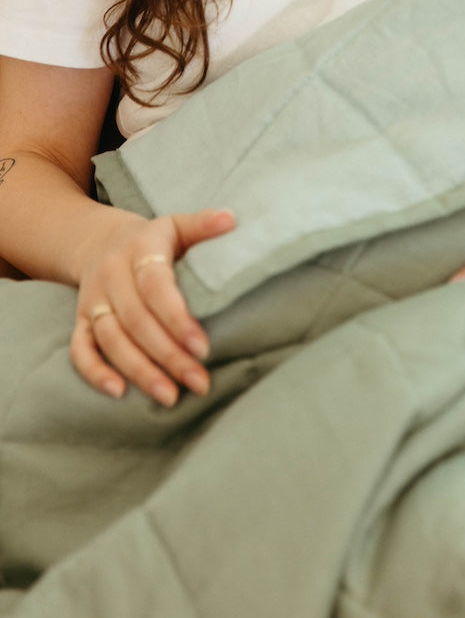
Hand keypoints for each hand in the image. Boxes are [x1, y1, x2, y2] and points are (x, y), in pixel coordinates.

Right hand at [70, 207, 234, 405]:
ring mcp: (93, 299)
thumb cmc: (152, 239)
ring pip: (111, 339)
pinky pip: (79, 348)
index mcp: (140, 248)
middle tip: (199, 383)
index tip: (203, 348)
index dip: (177, 319)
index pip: (156, 287)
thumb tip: (231, 220)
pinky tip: (119, 393)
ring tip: (169, 397)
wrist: (100, 241)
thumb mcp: (176, 225)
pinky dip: (94, 372)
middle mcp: (112, 274)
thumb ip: (202, 224)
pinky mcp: (80, 320)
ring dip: (139, 371)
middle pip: (136, 321)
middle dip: (168, 356)